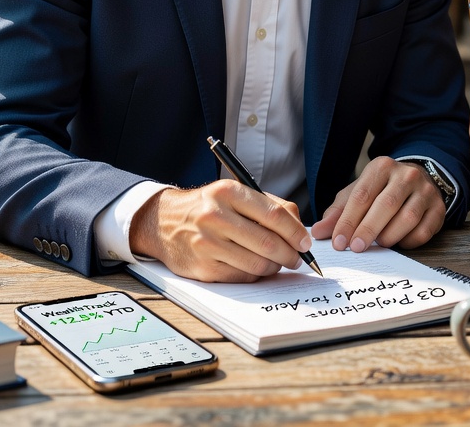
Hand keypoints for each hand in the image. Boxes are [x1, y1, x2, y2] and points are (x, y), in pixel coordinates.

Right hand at [128, 180, 312, 282]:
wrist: (163, 222)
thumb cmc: (208, 207)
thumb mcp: (235, 194)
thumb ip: (269, 205)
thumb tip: (299, 228)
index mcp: (228, 192)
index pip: (273, 214)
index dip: (295, 231)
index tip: (306, 242)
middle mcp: (216, 216)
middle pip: (267, 242)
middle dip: (290, 254)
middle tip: (298, 259)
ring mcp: (207, 243)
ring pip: (256, 264)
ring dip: (274, 267)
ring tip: (278, 263)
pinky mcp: (202, 267)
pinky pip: (241, 277)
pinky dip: (256, 276)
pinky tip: (257, 269)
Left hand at [311, 156, 444, 253]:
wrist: (417, 180)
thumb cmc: (382, 189)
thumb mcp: (358, 193)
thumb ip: (338, 212)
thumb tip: (318, 232)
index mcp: (382, 167)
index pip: (362, 195)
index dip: (349, 220)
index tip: (338, 242)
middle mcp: (406, 175)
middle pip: (386, 204)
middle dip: (368, 229)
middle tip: (356, 248)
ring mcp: (425, 190)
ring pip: (408, 217)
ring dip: (389, 236)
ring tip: (378, 244)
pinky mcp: (438, 208)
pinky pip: (424, 230)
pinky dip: (409, 241)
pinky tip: (399, 242)